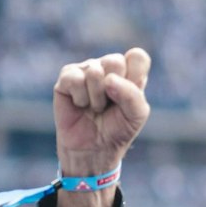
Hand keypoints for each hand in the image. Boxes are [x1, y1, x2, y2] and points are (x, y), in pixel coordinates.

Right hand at [54, 49, 151, 179]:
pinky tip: (80, 104)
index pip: (137, 57)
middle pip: (115, 61)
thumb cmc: (117, 130)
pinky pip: (74, 79)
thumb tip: (108, 79)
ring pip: (94, 71)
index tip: (129, 98)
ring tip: (95, 108)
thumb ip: (132, 95)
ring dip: (97, 98)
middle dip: (114, 90)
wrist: (93, 149)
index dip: (135, 78)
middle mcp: (108, 66)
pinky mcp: (67, 76)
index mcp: (129, 72)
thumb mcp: (136, 115)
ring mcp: (87, 69)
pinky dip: (80, 98)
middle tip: (110, 105)